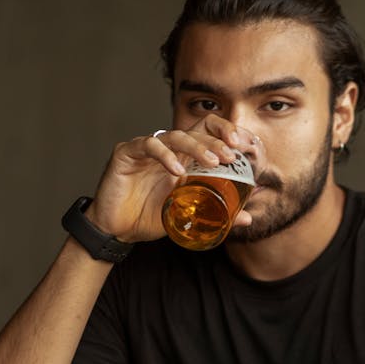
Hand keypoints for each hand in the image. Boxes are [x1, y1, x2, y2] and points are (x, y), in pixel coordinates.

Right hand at [89, 118, 260, 243]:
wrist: (117, 231)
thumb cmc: (149, 218)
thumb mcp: (187, 216)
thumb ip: (215, 213)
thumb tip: (246, 218)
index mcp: (182, 158)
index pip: (205, 132)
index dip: (224, 133)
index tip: (243, 145)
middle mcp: (166, 149)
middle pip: (194, 132)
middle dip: (216, 141)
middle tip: (231, 155)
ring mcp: (145, 148)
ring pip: (175, 136)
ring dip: (196, 146)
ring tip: (213, 162)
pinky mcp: (127, 153)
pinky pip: (149, 146)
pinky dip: (165, 156)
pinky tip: (177, 170)